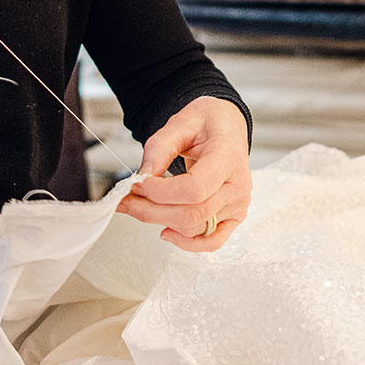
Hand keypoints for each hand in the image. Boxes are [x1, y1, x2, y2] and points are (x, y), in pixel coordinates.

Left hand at [116, 96, 251, 252]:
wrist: (227, 126)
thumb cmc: (208, 122)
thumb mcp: (181, 122)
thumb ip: (160, 148)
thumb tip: (144, 176)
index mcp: (228, 157)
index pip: (195, 189)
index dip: (161, 192)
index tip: (138, 183)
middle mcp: (237, 185)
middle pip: (192, 214)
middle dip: (151, 210)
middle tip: (127, 198)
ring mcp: (237, 204)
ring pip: (195, 228)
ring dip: (160, 221)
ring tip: (139, 205)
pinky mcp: (233, 216)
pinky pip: (212, 241)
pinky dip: (187, 243)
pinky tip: (165, 231)